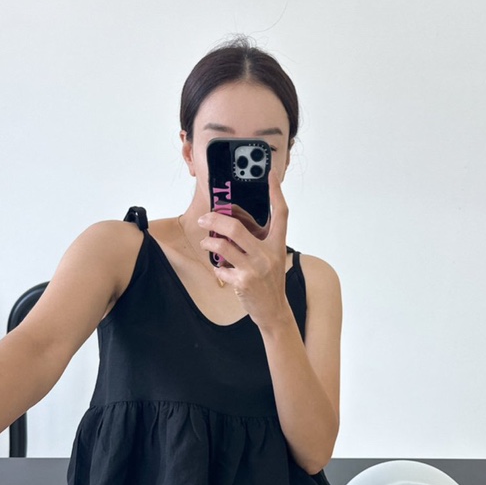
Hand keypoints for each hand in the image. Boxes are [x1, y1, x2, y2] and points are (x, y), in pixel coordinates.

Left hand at [198, 171, 292, 330]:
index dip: (276, 192)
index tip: (270, 174)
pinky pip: (220, 267)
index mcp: (277, 243)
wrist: (274, 310)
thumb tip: (226, 221)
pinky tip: (220, 269)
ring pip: (222, 246)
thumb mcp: (268, 256)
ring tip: (206, 244)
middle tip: (204, 219)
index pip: (280, 213)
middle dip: (214, 220)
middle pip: (236, 227)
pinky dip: (216, 266)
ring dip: (208, 242)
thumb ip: (252, 238)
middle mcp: (268, 253)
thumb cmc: (268, 280)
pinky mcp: (243, 282)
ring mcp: (255, 268)